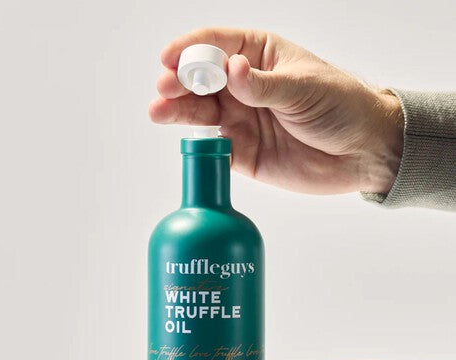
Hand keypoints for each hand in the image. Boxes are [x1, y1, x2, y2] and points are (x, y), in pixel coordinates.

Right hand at [149, 28, 403, 194]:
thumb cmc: (341, 107)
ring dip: (177, 112)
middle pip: (200, 80)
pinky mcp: (241, 152)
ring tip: (159, 112)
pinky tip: (187, 141)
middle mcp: (243, 87)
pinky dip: (197, 145)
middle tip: (164, 89)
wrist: (361, 153)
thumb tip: (231, 71)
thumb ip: (264, 84)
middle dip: (179, 82)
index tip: (170, 59)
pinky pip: (212, 148)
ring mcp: (240, 120)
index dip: (190, 49)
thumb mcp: (305, 88)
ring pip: (200, 113)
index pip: (216, 45)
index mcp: (259, 57)